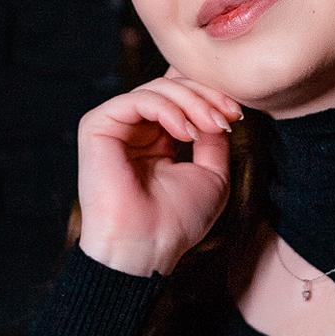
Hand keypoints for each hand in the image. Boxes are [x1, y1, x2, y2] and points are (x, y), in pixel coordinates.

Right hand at [77, 66, 243, 277]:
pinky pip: (137, 99)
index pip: (181, 98)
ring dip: (193, 102)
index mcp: (156, 139)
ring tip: (211, 126)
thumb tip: (220, 108)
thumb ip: (213, 137)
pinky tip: (186, 132)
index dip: (209, 95)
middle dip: (206, 96)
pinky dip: (168, 109)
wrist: (146, 248)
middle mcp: (134, 129)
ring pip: (157, 89)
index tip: (236, 114)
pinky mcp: (97, 127)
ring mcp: (115, 126)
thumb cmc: (176, 221)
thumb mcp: (211, 174)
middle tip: (228, 117)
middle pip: (171, 86)